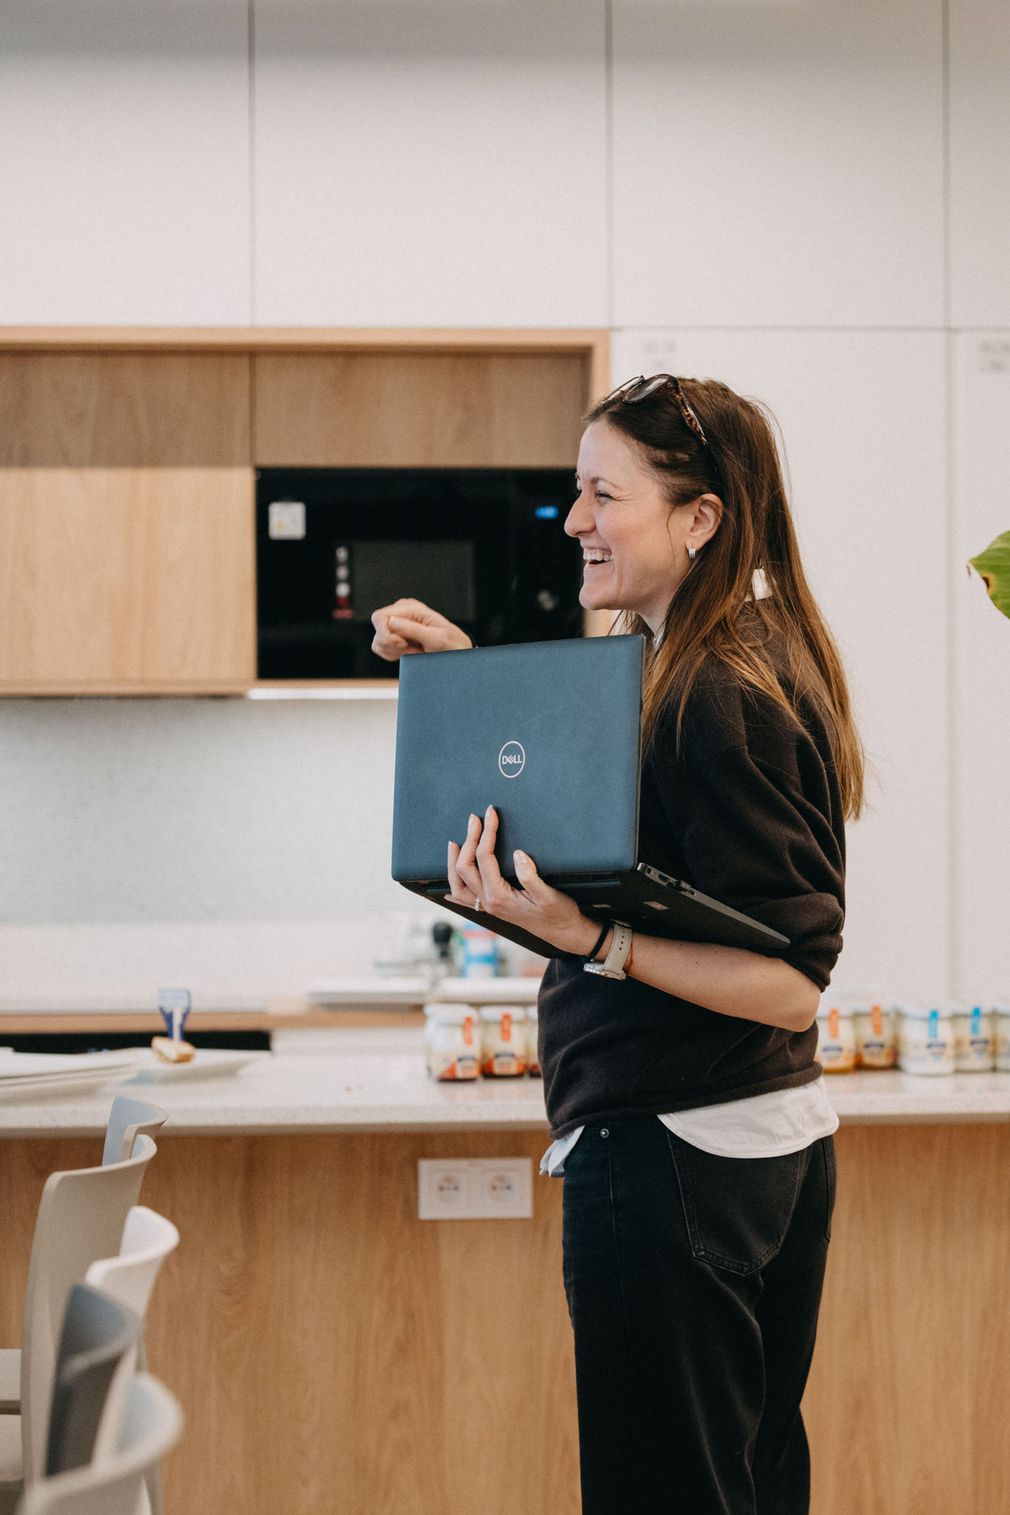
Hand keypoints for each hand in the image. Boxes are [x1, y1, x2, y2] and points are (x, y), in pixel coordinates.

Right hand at [370, 598, 472, 660]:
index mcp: (411, 608)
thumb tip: (391, 621)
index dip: (387, 634)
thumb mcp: (436, 638)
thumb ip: (413, 629)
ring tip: (414, 651)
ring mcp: (397, 624)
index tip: (403, 644)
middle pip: (377, 628)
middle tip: (410, 649)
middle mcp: (401, 612)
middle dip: (391, 644)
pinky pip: (381, 648)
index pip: (380, 617)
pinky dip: (392, 654)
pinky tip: (409, 652)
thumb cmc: (451, 644)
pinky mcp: (394, 635)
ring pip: (378, 640)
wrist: (456, 652)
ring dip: (393, 651)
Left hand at [446, 806, 600, 956]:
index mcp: (499, 896)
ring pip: (458, 885)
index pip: (484, 858)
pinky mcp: (492, 907)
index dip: (487, 833)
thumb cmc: (558, 914)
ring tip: (454, 843)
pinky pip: (465, 900)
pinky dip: (455, 888)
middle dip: (469, 840)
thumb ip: (531, 876)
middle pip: (465, 867)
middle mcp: (488, 902)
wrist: (563, 932)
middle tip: (475, 819)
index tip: (491, 814)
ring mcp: (488, 906)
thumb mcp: (549, 895)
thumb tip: (518, 854)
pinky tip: (448, 888)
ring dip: (453, 862)